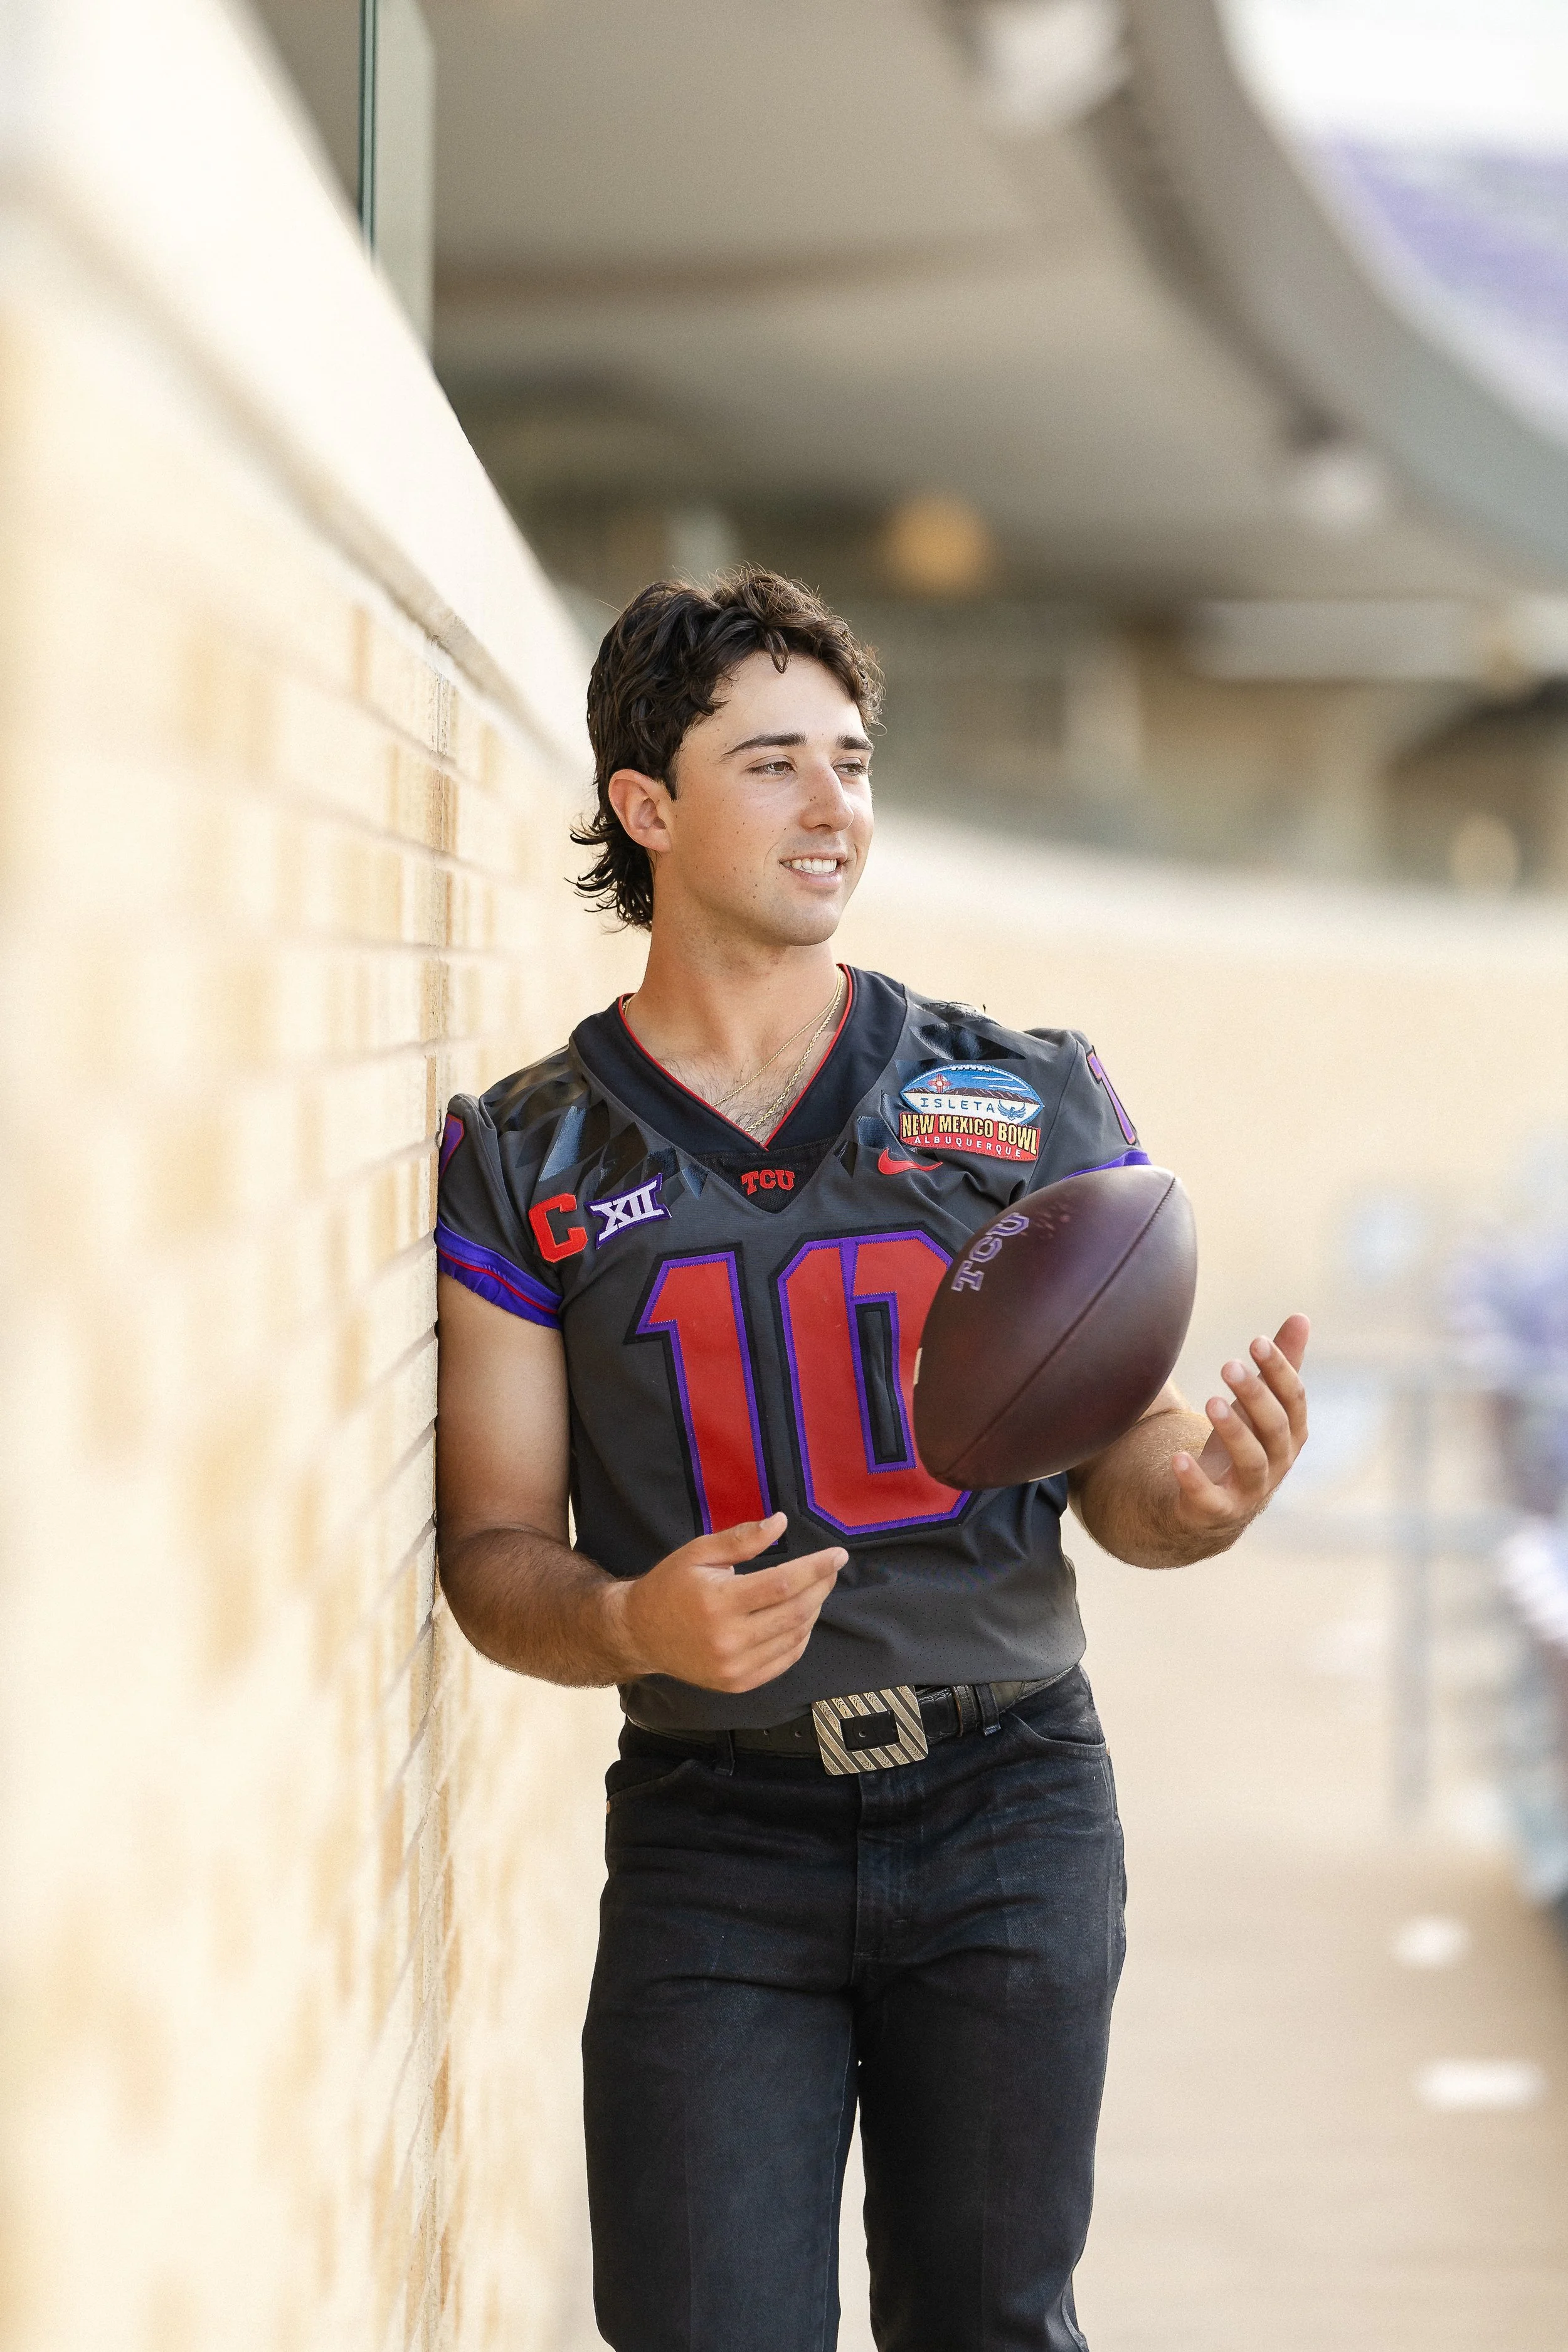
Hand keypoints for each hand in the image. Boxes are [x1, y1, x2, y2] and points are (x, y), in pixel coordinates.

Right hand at [609, 1513, 844, 1692]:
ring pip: (795, 1637)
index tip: (838, 1554)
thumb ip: (741, 1539)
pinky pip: (785, 1660)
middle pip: (795, 1612)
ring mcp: (735, 1667)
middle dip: (821, 1586)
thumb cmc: (670, 1586)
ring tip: (816, 1588)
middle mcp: (729, 1639)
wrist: (641, 1635)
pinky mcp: (739, 1683)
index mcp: (718, 1601)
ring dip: (814, 1610)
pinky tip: (801, 1617)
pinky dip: (801, 1637)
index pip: (783, 1584)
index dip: (816, 1568)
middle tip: (831, 1568)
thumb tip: (782, 1522)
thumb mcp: (698, 1552)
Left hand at [1171, 1314, 1309, 1540]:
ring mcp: (1250, 1490)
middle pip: (1275, 1428)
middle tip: (1228, 1365)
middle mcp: (1278, 1462)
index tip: (1256, 1342)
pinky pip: (1209, 1498)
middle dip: (1255, 1395)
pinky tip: (1177, 1458)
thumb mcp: (1259, 1403)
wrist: (1215, 1506)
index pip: (1294, 1399)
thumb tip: (1301, 1317)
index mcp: (1291, 1432)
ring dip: (1233, 1431)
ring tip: (1211, 1402)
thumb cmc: (1243, 1442)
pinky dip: (1194, 1480)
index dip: (1279, 1371)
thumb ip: (1280, 1364)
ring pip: (1251, 1461)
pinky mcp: (1218, 1511)